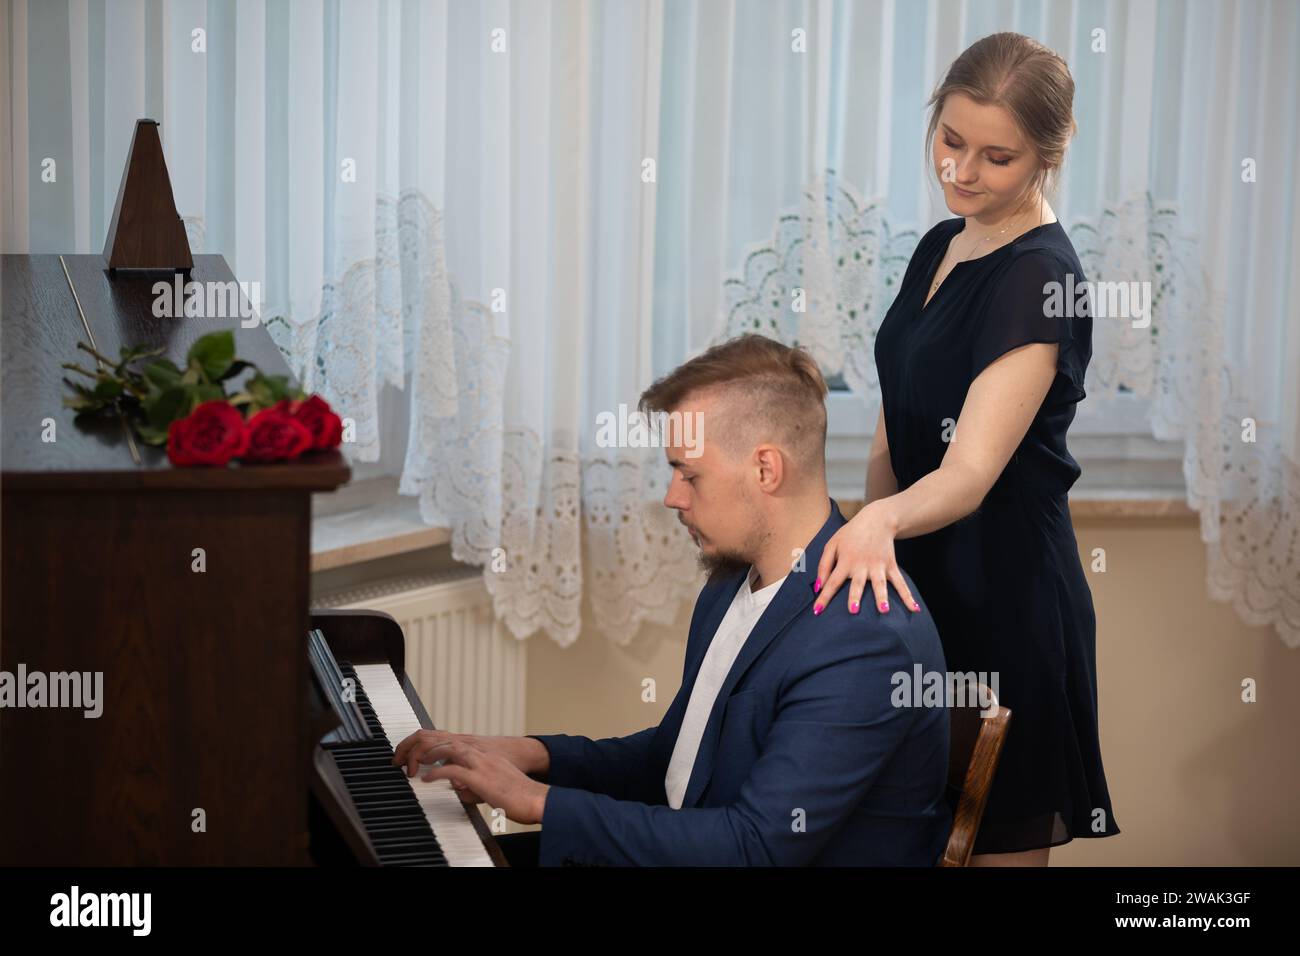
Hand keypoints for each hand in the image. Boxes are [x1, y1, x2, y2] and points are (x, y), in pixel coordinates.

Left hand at [409, 738, 549, 824]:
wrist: (535, 797)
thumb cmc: (515, 791)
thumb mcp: (490, 781)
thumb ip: (471, 781)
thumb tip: (457, 787)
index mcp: (478, 751)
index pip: (444, 737)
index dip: (423, 743)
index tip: (408, 755)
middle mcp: (478, 752)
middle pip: (440, 738)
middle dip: (416, 746)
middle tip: (401, 760)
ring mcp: (480, 763)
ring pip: (446, 748)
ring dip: (425, 756)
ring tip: (412, 767)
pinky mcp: (481, 778)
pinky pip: (454, 770)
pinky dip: (437, 773)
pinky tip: (428, 780)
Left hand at [813, 500, 920, 615]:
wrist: (876, 520)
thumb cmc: (850, 535)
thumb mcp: (832, 544)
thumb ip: (823, 565)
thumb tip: (818, 586)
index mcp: (845, 560)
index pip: (832, 581)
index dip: (824, 596)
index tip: (817, 611)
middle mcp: (862, 565)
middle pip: (858, 583)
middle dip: (855, 596)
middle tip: (854, 610)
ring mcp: (878, 566)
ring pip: (880, 584)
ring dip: (882, 597)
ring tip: (884, 610)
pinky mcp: (891, 566)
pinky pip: (900, 583)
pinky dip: (908, 596)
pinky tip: (914, 609)